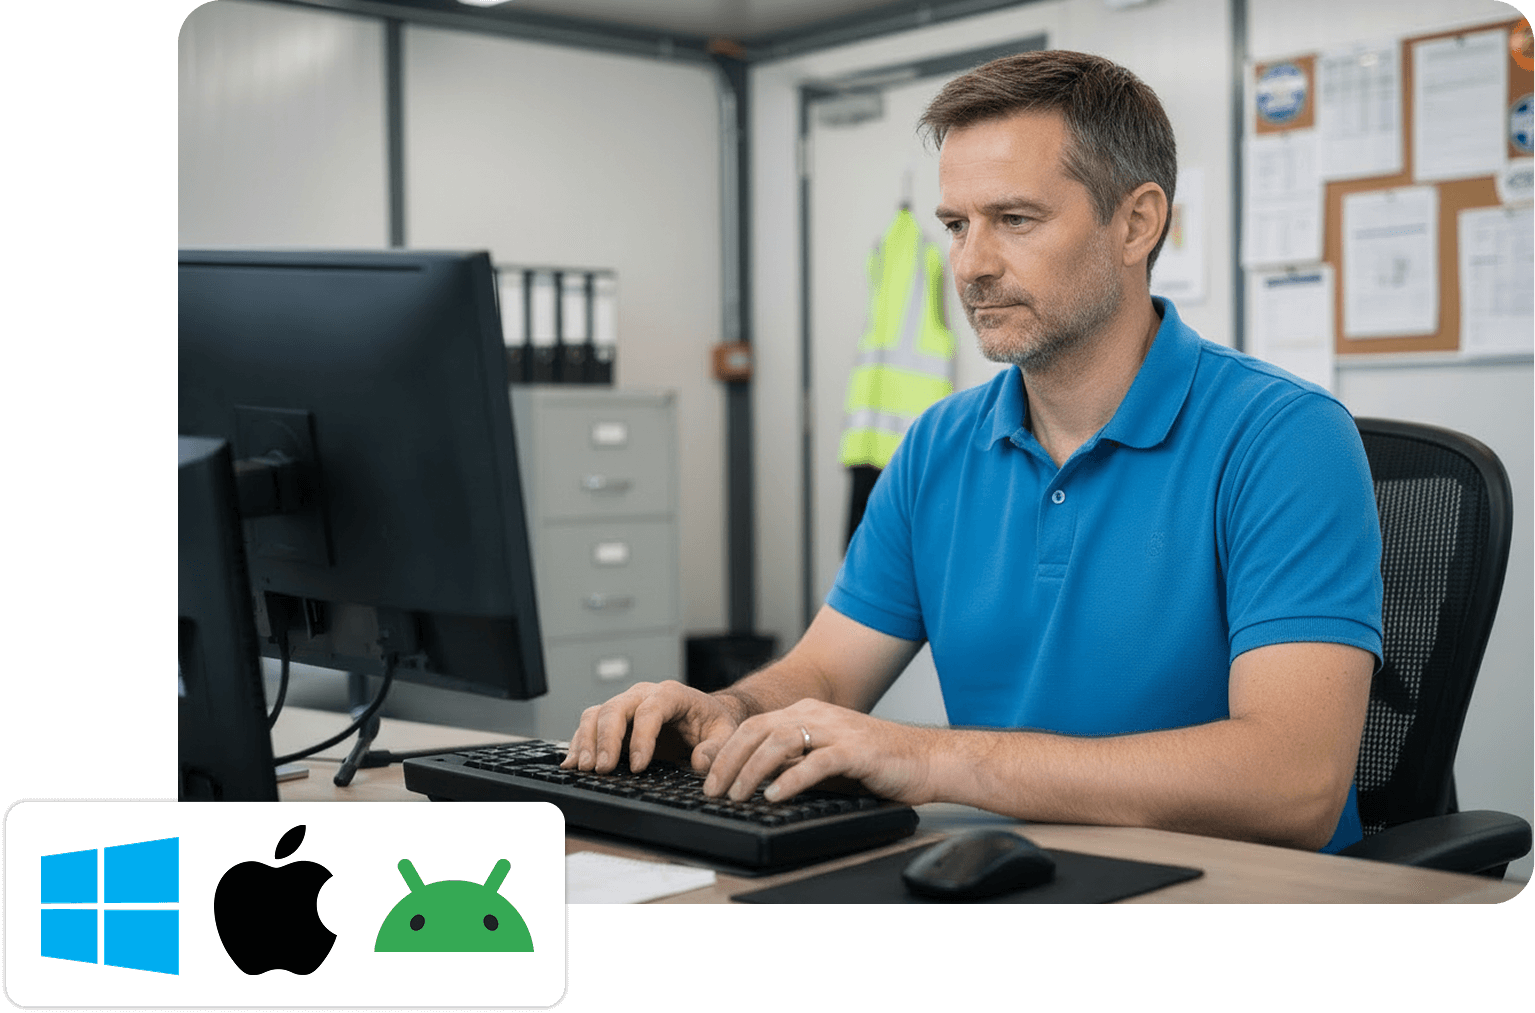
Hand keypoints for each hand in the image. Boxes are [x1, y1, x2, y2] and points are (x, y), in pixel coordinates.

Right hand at [561, 680, 743, 774]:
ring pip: (596, 714)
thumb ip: (716, 748)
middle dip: (606, 739)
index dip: (642, 737)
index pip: (650, 710)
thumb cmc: (713, 722)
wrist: (704, 715)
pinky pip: (590, 725)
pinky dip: (578, 743)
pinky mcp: (614, 720)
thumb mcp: (725, 733)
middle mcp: (643, 695)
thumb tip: (699, 762)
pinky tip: (572, 763)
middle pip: (615, 708)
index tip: (639, 766)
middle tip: (603, 768)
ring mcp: (626, 705)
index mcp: (671, 694)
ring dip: (586, 741)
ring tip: (584, 768)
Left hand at [702, 699, 936, 805]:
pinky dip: (790, 780)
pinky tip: (774, 795)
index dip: (727, 750)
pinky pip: (815, 762)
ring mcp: (837, 731)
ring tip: (738, 795)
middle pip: (759, 730)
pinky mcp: (855, 751)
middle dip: (730, 761)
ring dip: (752, 770)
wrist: (928, 759)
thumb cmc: (879, 762)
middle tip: (714, 789)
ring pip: (780, 742)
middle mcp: (819, 716)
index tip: (710, 776)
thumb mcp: (827, 755)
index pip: (754, 725)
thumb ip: (796, 759)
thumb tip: (757, 777)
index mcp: (809, 713)